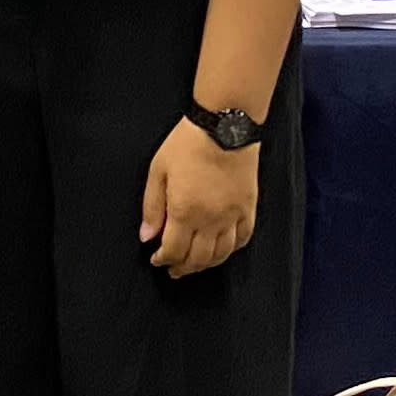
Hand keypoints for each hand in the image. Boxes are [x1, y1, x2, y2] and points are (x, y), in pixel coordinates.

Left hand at [139, 118, 258, 279]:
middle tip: (173, 269)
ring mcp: (232, 216)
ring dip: (205, 264)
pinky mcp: (249, 209)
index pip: (173, 250)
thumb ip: (151, 207)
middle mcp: (210, 220)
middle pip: (197, 259)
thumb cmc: (187, 144)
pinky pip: (243, 240)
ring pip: (221, 255)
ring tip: (194, 264)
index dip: (163, 260)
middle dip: (182, 267)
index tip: (156, 259)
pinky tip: (221, 249)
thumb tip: (147, 236)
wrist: (225, 126)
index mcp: (184, 211)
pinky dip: (231, 250)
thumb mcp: (158, 170)